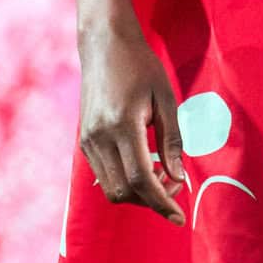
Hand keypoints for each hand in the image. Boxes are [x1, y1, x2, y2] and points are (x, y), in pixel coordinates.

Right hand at [78, 21, 185, 224]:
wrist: (104, 45)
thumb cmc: (141, 66)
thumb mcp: (166, 99)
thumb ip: (172, 140)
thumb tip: (177, 177)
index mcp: (122, 125)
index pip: (141, 179)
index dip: (161, 202)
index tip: (179, 217)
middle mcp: (99, 137)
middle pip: (124, 191)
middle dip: (152, 199)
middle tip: (175, 184)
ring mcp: (87, 141)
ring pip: (111, 188)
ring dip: (138, 193)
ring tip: (162, 173)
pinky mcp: (84, 141)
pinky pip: (103, 176)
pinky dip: (125, 181)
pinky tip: (144, 165)